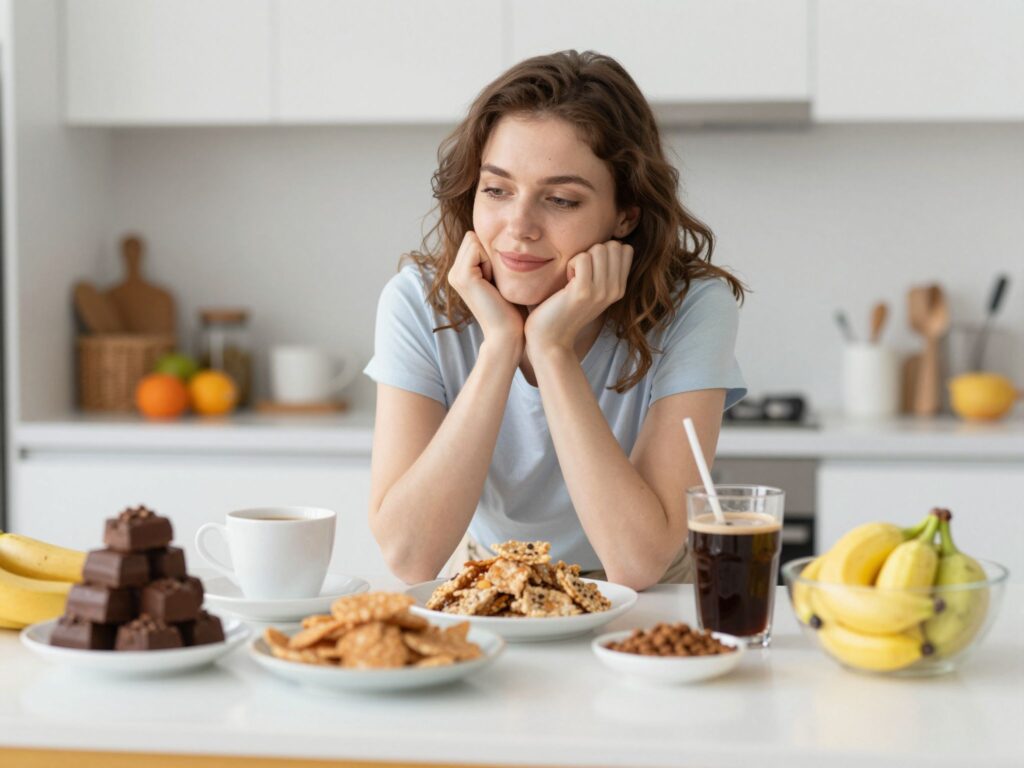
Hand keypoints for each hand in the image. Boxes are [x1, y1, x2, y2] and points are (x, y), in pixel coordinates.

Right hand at [447, 231, 524, 352]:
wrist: (507, 332)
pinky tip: (492, 284)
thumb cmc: (510, 307)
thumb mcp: (499, 277)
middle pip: (472, 237)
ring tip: (494, 283)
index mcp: (460, 272)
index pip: (473, 239)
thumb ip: (491, 259)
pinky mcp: (463, 276)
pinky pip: (477, 248)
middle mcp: (453, 273)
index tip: (497, 278)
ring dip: (491, 258)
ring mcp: (455, 275)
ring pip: (474, 240)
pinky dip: (490, 262)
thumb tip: (499, 236)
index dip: (491, 252)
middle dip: (489, 253)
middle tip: (495, 281)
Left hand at [524, 240, 633, 355]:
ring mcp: (601, 291)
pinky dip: (570, 264)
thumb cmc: (564, 309)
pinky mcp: (583, 292)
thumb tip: (609, 243)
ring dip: (580, 258)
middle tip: (579, 273)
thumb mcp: (592, 290)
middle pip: (612, 246)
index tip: (590, 269)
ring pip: (598, 248)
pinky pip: (581, 258)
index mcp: (619, 288)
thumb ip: (603, 270)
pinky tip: (566, 282)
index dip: (605, 250)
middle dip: (592, 252)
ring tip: (572, 278)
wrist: (551, 339)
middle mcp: (614, 290)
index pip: (625, 249)